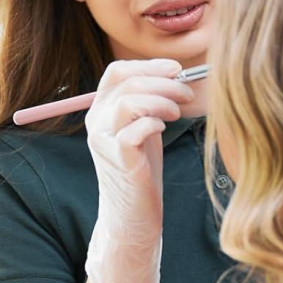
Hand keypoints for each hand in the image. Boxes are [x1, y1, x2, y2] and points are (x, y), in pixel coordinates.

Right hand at [83, 58, 193, 282]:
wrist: (132, 216)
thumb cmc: (142, 172)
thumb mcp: (144, 128)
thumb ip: (150, 102)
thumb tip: (178, 74)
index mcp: (100, 111)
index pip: (117, 72)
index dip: (149, 65)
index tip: (178, 69)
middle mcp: (96, 122)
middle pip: (127, 81)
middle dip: (163, 82)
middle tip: (187, 94)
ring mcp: (103, 141)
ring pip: (130, 100)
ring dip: (162, 100)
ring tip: (178, 113)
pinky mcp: (119, 159)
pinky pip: (136, 128)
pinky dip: (155, 122)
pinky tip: (164, 131)